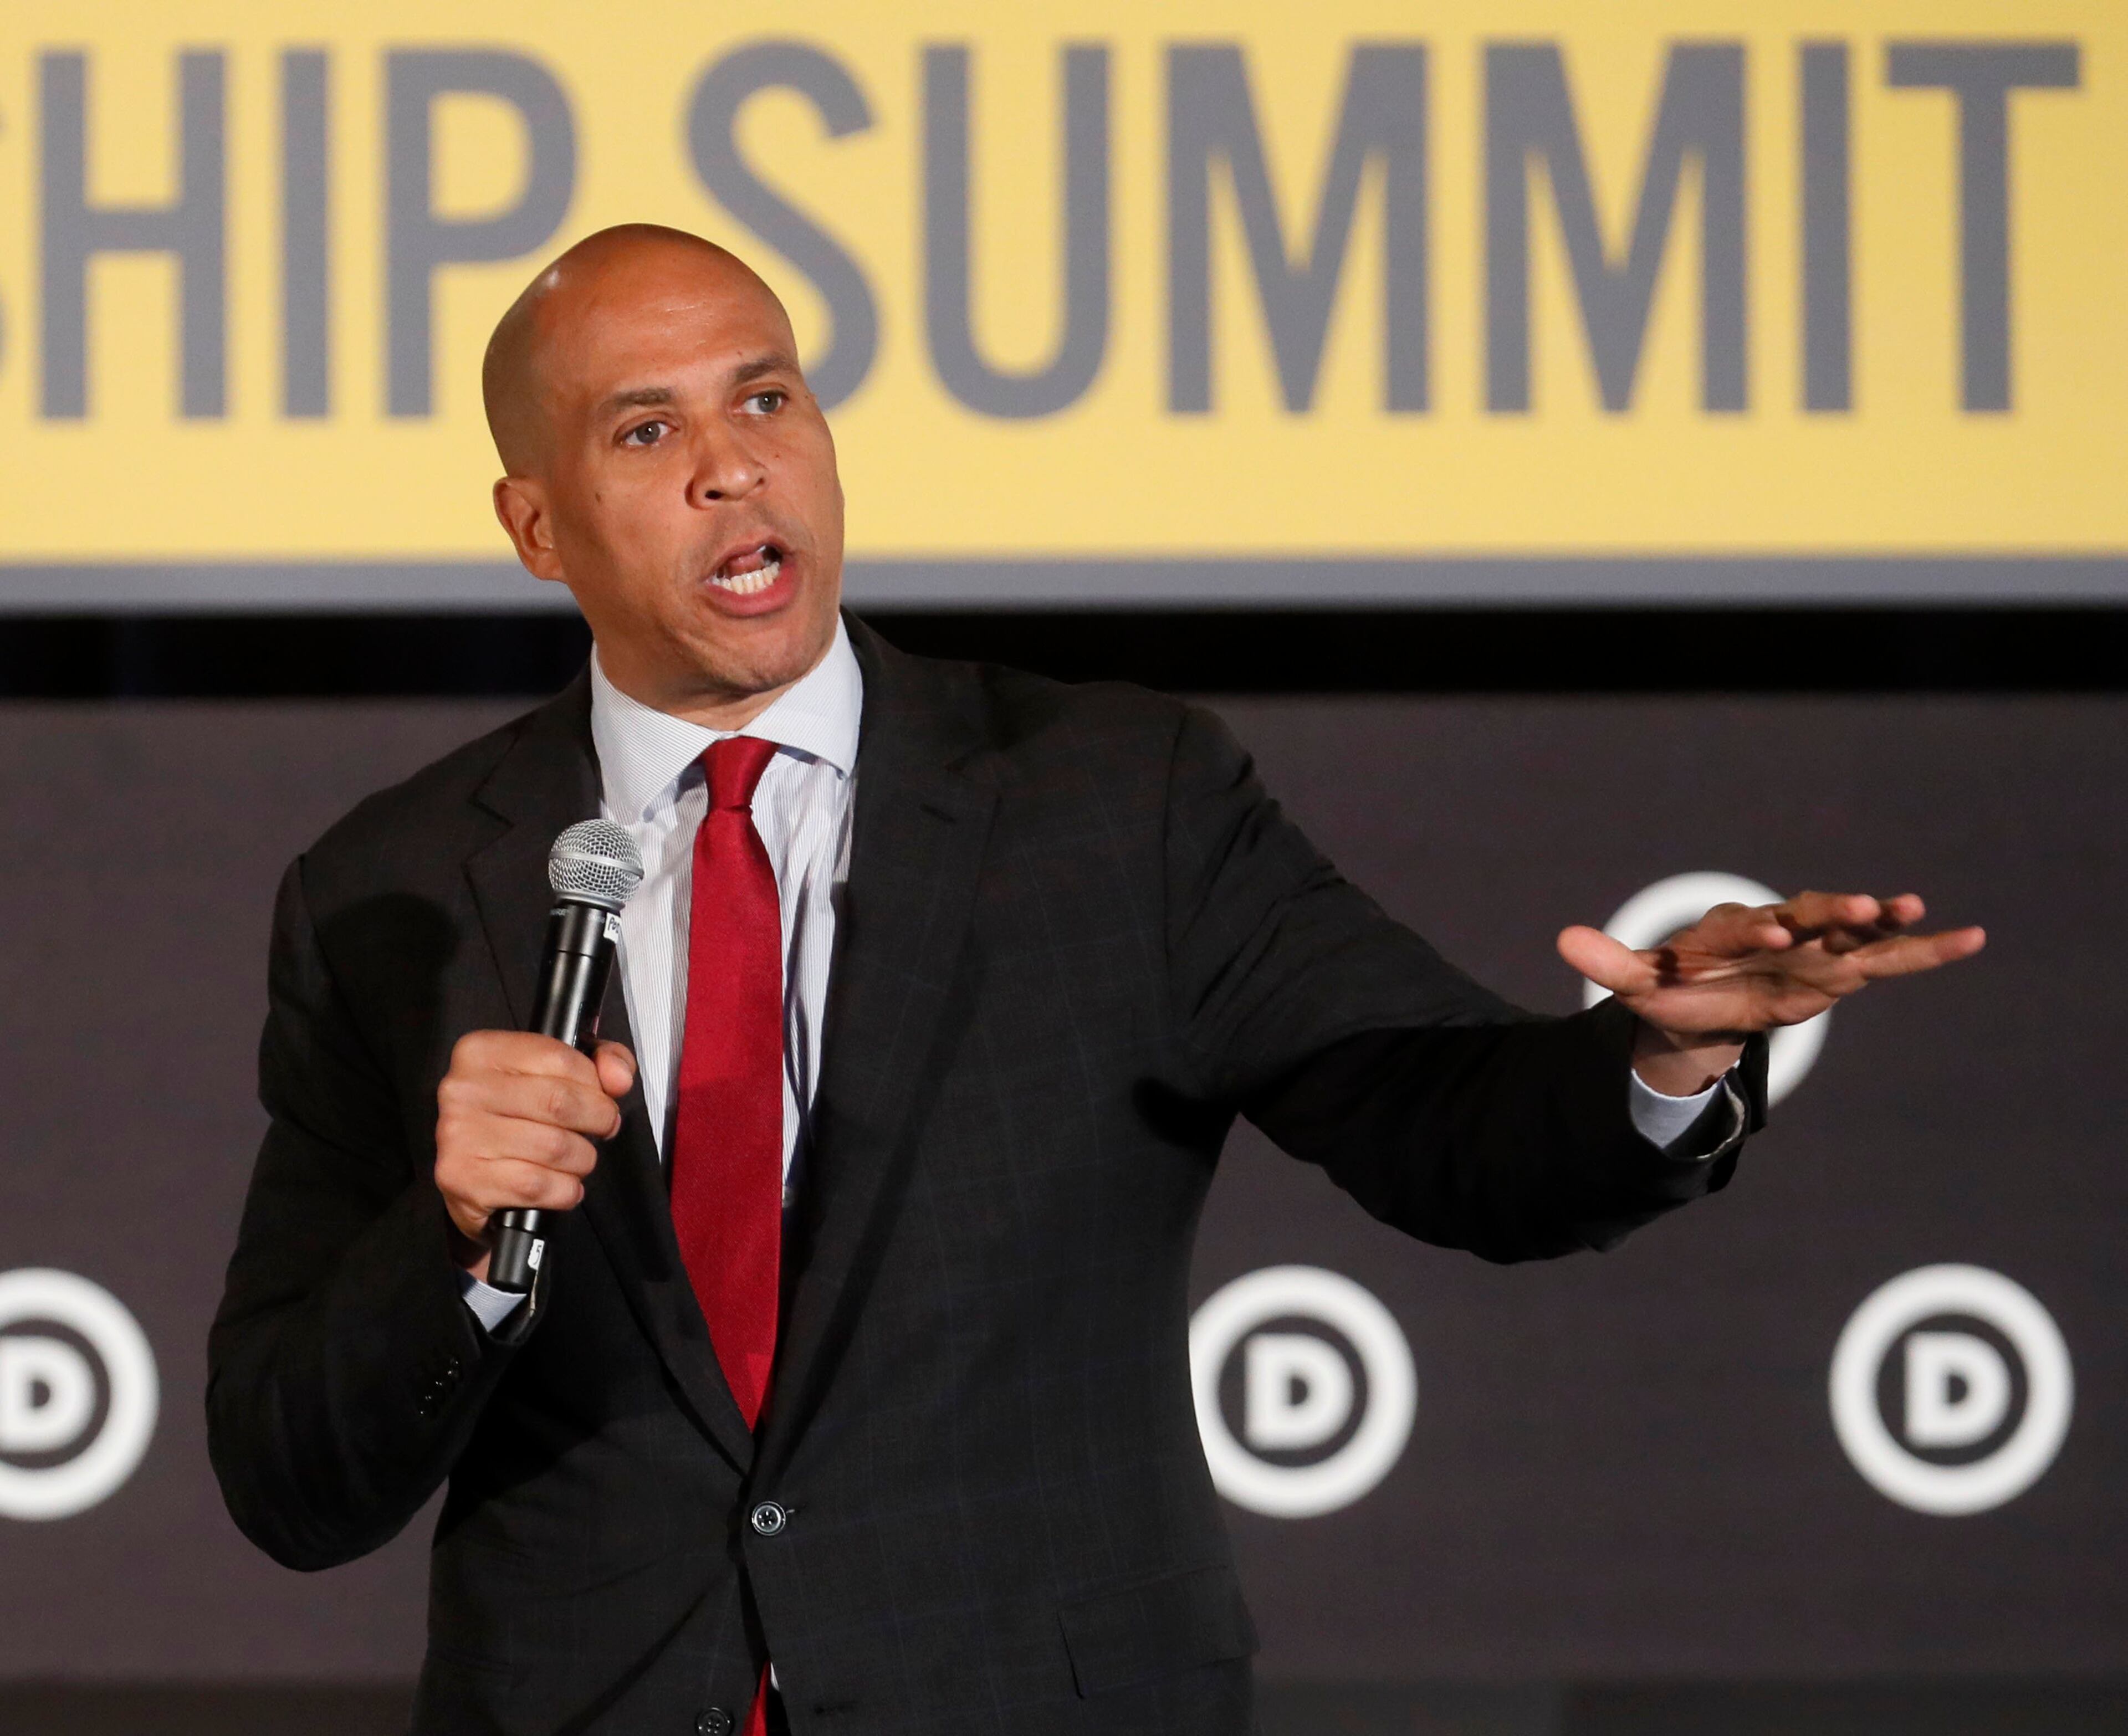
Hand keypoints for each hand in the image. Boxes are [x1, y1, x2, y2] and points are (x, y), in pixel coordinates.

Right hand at [434, 1032, 635, 1280]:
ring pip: (555, 1148)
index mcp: (482, 1052)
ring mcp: (459, 1136)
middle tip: (602, 1128)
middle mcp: (463, 1090)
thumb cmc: (514, 1117)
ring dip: (582, 1160)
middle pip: (559, 1102)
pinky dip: (565, 1191)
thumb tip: (619, 1077)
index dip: (595, 1083)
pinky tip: (561, 1186)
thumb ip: (596, 1062)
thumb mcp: (553, 1074)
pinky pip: (539, 1186)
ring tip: (577, 1159)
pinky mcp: (464, 1179)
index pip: (559, 1057)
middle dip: (598, 1120)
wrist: (467, 1173)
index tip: (602, 1097)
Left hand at [1556, 892, 1985, 1096]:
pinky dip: (1926, 949)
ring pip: (1852, 929)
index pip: (1742, 927)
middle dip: (1830, 912)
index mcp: (1727, 930)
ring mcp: (1814, 946)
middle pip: (1807, 916)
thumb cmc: (1675, 986)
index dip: (1756, 931)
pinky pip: (1888, 958)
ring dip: (1882, 919)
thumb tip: (1561, 939)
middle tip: (1858, 906)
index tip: (1773, 934)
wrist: (1707, 994)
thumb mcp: (1637, 981)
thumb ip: (1608, 962)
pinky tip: (1972, 937)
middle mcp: (1778, 928)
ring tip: (1915, 906)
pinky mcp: (1841, 968)